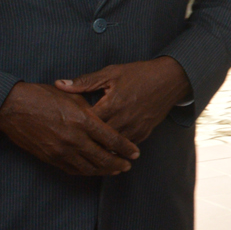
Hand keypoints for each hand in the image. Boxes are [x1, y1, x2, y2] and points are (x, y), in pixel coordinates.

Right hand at [0, 81, 138, 175]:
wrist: (12, 107)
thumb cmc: (42, 96)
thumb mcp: (72, 97)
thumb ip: (90, 109)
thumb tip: (105, 117)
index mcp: (83, 120)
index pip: (112, 139)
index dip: (126, 148)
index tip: (135, 153)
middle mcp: (75, 138)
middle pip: (104, 158)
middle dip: (119, 163)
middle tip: (128, 165)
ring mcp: (62, 151)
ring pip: (89, 167)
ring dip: (104, 170)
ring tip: (115, 170)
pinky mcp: (50, 158)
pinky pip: (73, 169)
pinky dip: (86, 172)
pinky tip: (93, 171)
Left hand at [57, 56, 191, 144]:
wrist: (171, 79)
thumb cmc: (139, 74)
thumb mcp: (111, 73)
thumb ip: (84, 82)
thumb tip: (59, 84)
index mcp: (112, 105)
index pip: (87, 124)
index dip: (73, 129)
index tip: (61, 132)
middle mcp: (123, 120)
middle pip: (98, 141)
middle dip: (84, 145)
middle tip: (68, 149)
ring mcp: (135, 129)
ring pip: (113, 148)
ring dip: (100, 152)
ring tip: (83, 156)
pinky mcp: (144, 133)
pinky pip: (126, 146)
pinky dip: (115, 150)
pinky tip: (105, 152)